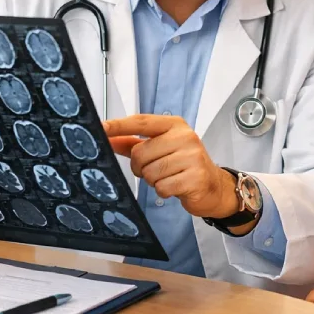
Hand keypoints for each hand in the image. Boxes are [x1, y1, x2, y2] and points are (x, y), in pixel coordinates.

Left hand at [103, 115, 238, 218]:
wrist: (214, 187)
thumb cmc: (184, 165)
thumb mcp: (161, 148)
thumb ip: (132, 143)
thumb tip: (107, 138)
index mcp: (175, 125)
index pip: (141, 122)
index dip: (118, 126)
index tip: (100, 128)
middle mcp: (185, 137)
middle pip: (140, 153)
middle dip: (140, 167)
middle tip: (153, 170)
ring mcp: (192, 156)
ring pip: (150, 172)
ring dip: (153, 180)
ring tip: (167, 178)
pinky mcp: (196, 177)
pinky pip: (163, 187)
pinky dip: (164, 191)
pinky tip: (175, 186)